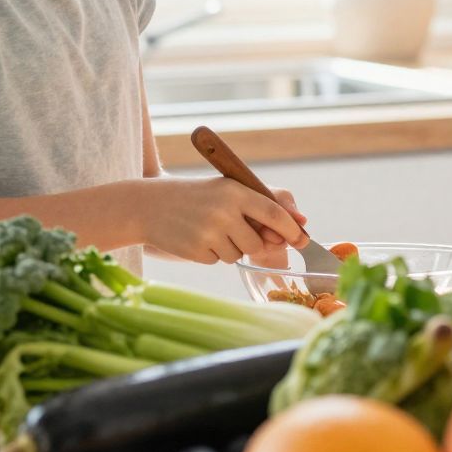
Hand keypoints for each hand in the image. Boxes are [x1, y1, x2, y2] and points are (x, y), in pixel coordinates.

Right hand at [137, 176, 306, 265]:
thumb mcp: (228, 189)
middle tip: (232, 229)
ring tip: (209, 229)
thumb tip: (300, 222)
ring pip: (238, 255)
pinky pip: (217, 261)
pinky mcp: (195, 251)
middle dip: (251, 242)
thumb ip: (264, 202)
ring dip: (229, 247)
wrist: (148, 206)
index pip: (275, 214)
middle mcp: (224, 212)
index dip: (292, 230)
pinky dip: (211, 253)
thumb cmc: (197, 196)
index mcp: (236, 192)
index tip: (303, 241)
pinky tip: (196, 237)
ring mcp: (208, 233)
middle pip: (258, 244)